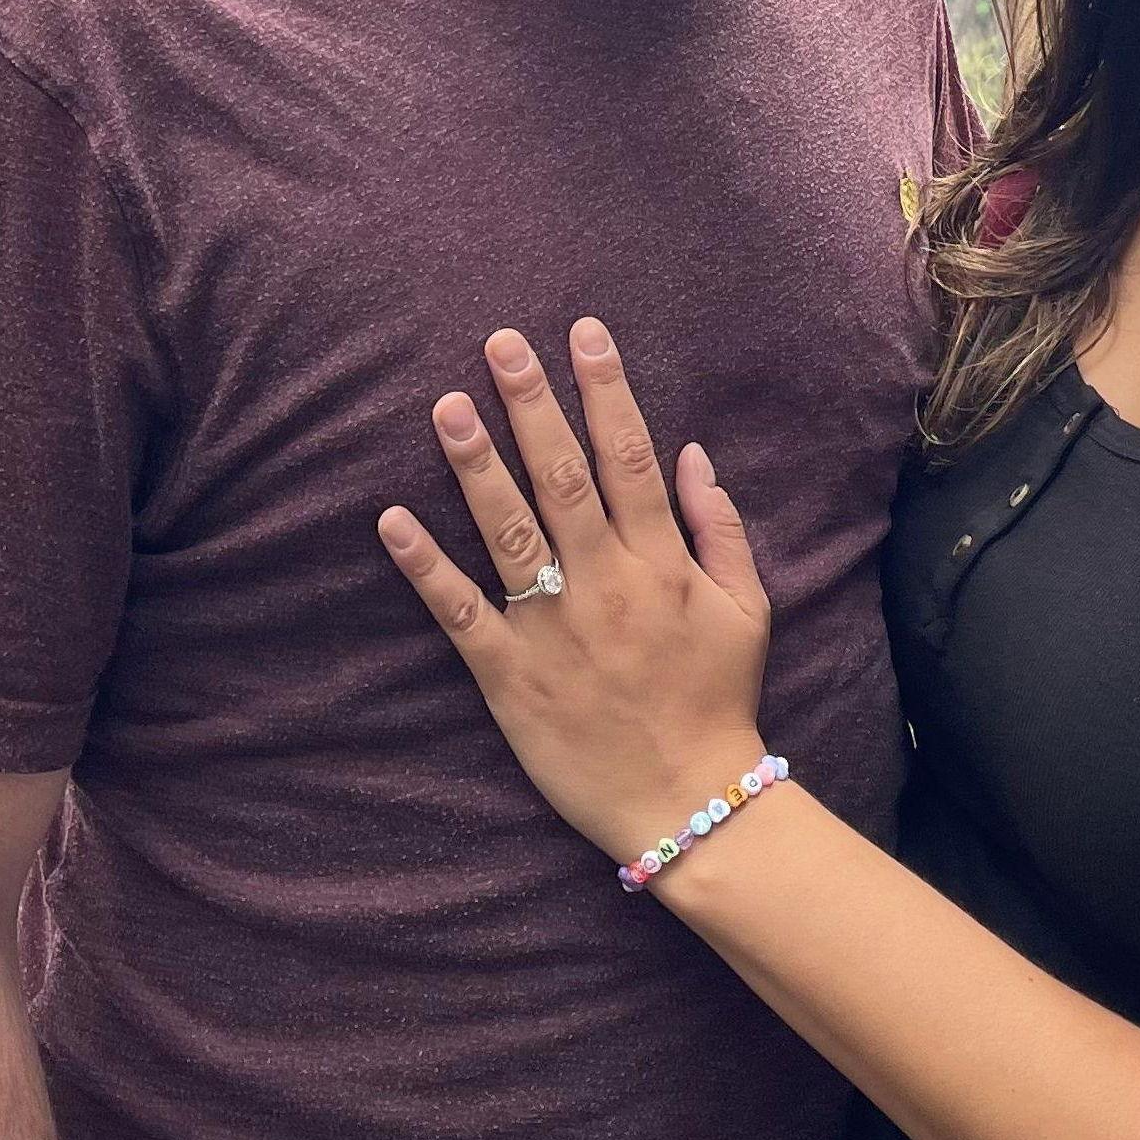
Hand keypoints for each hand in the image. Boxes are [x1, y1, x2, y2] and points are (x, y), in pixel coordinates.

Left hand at [376, 316, 773, 865]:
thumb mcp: (747, 608)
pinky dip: (426, 567)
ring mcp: (553, 628)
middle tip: (499, 343)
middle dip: (531, 404)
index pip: (628, 457)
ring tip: (446, 406)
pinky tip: (392, 520)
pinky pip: (462, 614)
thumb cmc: (719, 699)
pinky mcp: (511, 676)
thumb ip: (720, 526)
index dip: (606, 390)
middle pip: (562, 478)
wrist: (690, 805)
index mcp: (660, 563)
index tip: (583, 333)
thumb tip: (691, 451)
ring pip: (510, 532)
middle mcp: (605, 583)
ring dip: (476, 466)